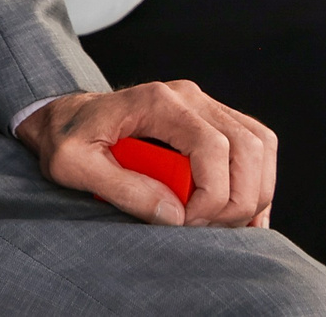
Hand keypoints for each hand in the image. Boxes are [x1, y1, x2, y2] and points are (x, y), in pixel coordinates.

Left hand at [16, 83, 275, 227]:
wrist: (65, 117)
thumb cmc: (66, 138)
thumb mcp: (72, 165)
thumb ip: (120, 188)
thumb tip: (175, 214)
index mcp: (156, 101)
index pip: (212, 145)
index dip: (212, 194)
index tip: (187, 223)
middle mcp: (188, 97)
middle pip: (248, 146)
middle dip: (238, 199)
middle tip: (204, 228)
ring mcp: (204, 106)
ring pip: (260, 146)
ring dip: (253, 193)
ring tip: (220, 222)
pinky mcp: (212, 122)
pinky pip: (255, 149)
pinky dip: (256, 184)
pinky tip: (236, 214)